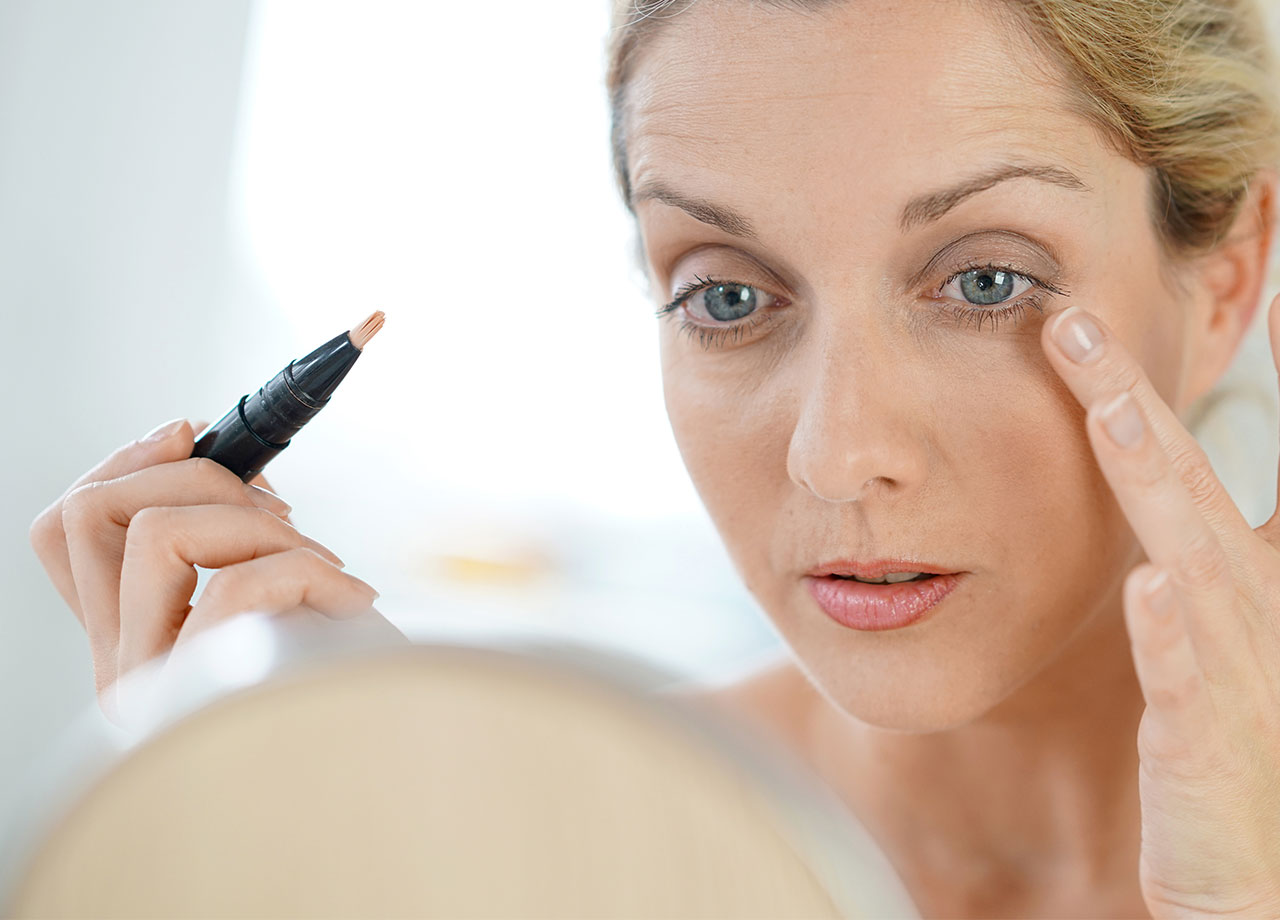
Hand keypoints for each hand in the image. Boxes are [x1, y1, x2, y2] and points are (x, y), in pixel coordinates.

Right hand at [28, 418, 381, 721]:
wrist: (402, 763)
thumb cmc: (355, 678)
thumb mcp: (285, 591)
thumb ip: (232, 537)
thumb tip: (213, 454)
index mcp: (135, 637)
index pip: (66, 533)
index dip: (124, 463)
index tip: (194, 434)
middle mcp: (123, 665)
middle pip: (84, 515)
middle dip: (193, 472)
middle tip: (279, 508)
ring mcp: (153, 687)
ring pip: (155, 534)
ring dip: (257, 522)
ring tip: (323, 563)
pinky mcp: (205, 698)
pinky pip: (236, 586)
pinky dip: (307, 571)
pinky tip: (354, 601)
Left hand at [1042, 294, 1279, 917]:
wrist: (1249, 878)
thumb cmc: (1226, 754)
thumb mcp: (1209, 643)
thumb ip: (1188, 563)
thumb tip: (1140, 525)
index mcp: (1238, 583)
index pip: (1209, 469)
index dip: (1189, 396)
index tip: (1219, 304)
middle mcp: (1250, 613)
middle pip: (1188, 485)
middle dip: (1133, 400)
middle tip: (1078, 323)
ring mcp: (1239, 677)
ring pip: (1194, 561)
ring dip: (1152, 481)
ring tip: (1111, 410)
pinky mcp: (1210, 751)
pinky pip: (1191, 687)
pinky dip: (1174, 638)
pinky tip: (1154, 589)